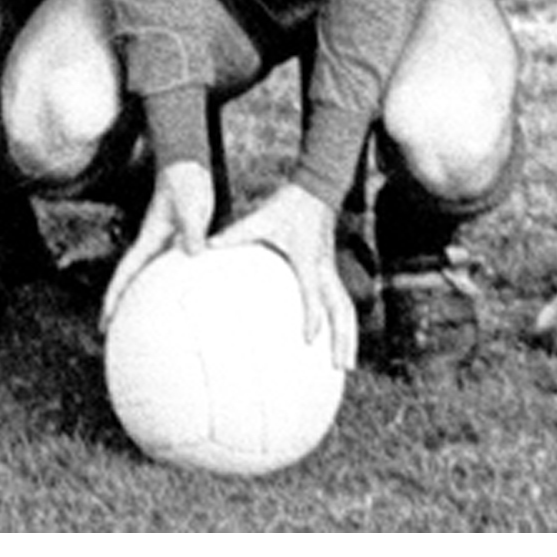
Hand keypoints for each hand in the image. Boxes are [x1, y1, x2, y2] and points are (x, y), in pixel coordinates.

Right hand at [103, 158, 213, 324]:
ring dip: (139, 298)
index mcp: (148, 240)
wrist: (187, 168)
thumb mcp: (189, 206)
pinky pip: (168, 272)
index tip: (104, 321)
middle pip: (130, 281)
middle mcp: (152, 246)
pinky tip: (175, 298)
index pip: (125, 274)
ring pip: (147, 278)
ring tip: (138, 322)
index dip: (112, 298)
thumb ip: (190, 229)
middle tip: (110, 331)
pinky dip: (164, 287)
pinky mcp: (177, 242)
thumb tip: (194, 253)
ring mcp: (164, 245)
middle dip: (117, 305)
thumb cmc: (186, 184)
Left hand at [213, 180, 356, 371]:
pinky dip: (343, 322)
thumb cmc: (286, 205)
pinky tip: (338, 339)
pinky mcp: (331, 270)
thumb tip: (206, 245)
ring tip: (346, 365)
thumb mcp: (258, 219)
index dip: (312, 317)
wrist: (315, 189)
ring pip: (346, 309)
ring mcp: (330, 271)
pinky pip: (342, 301)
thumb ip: (234, 234)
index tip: (308, 340)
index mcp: (306, 260)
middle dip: (343, 340)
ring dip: (349, 337)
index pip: (312, 294)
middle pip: (340, 311)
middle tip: (341, 368)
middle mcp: (323, 269)